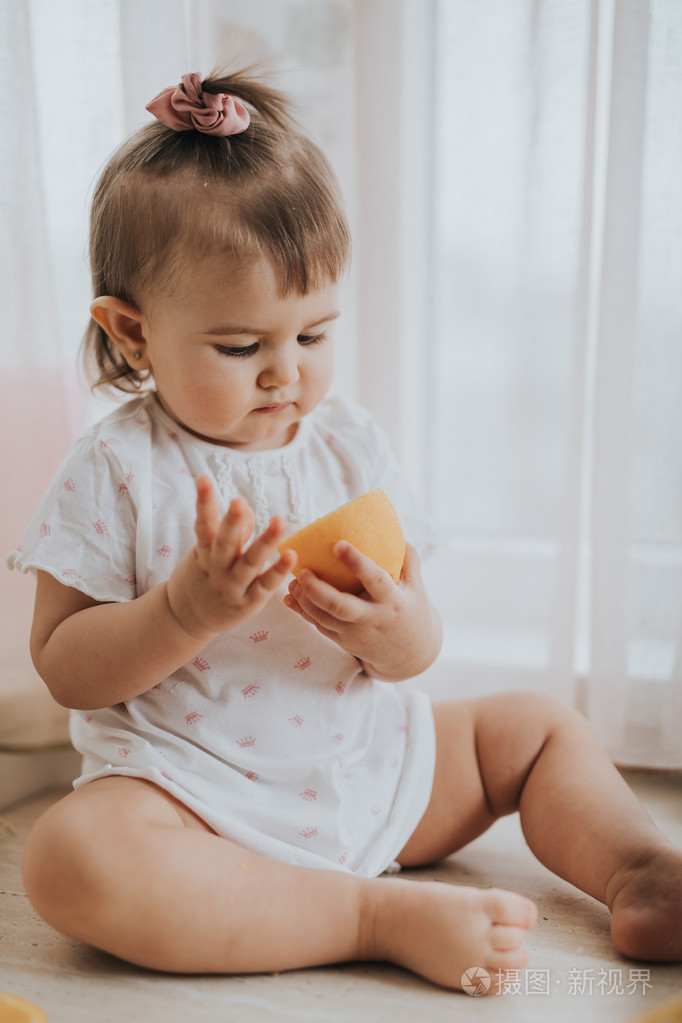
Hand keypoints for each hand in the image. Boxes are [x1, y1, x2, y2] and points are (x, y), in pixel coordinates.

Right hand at [167, 476, 295, 640]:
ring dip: (265, 542)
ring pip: (250, 562)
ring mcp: (232, 586)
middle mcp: (217, 567)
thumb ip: (227, 533)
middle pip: (225, 542)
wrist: (184, 619)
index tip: (203, 479)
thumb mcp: (206, 553)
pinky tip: (290, 555)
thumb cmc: (201, 577)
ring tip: (280, 521)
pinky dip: (277, 572)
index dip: (203, 501)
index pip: (203, 523)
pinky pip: (265, 585)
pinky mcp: (247, 603)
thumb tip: (246, 509)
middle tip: (238, 502)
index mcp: (204, 552)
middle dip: (232, 522)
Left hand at [283, 541, 441, 680]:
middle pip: (340, 606)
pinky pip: (319, 626)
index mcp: (393, 601)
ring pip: (324, 618)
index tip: (339, 544)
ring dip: (305, 600)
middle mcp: (373, 619)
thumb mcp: (417, 587)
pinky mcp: (343, 641)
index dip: (357, 562)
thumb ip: (408, 559)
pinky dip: (303, 611)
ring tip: (293, 580)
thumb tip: (394, 530)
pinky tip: (292, 596)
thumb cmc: (412, 611)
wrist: (409, 655)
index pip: (375, 580)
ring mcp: (355, 633)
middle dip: (318, 589)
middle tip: (302, 571)